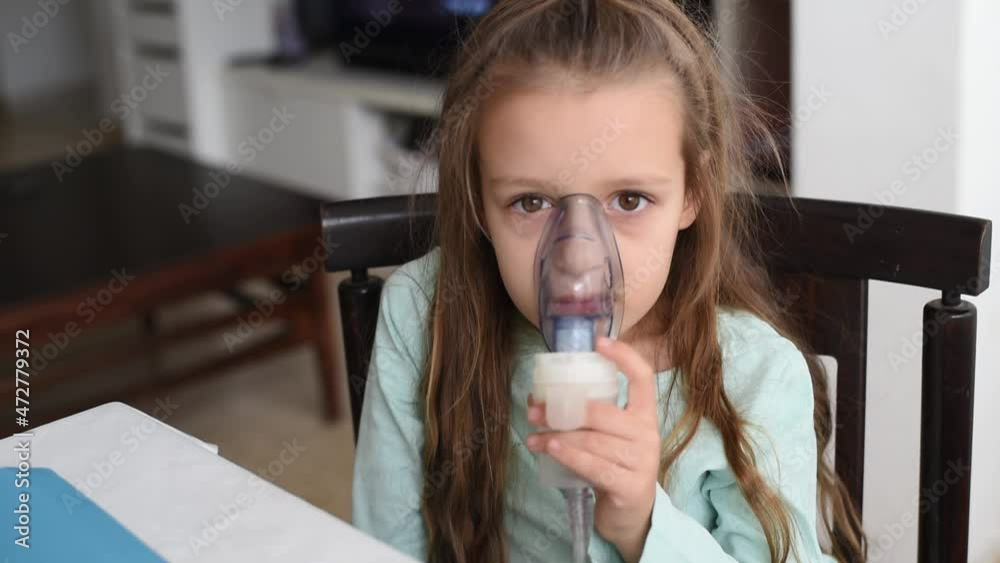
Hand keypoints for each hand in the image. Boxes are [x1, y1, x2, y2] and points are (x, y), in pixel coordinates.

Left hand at [525, 336, 660, 562]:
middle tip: (535, 409)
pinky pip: (593, 465)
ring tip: (533, 436)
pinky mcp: (630, 486)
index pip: (643, 377)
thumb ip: (586, 417)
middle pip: (603, 412)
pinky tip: (549, 449)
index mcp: (645, 416)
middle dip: (564, 409)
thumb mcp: (607, 437)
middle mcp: (647, 435)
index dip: (624, 356)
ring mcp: (642, 461)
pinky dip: (568, 455)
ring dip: (557, 436)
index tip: (598, 342)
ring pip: (592, 440)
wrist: (632, 516)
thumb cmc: (614, 466)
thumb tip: (539, 397)